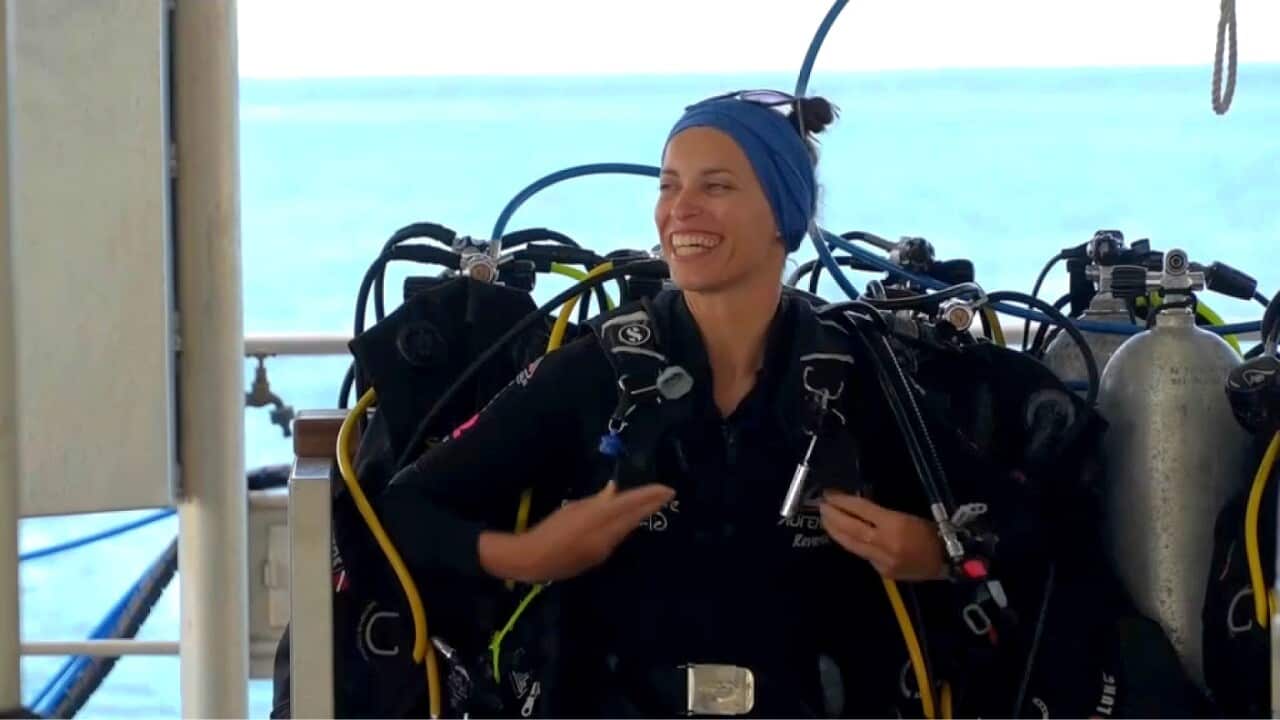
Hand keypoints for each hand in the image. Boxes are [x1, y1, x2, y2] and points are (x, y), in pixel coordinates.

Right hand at [479, 481, 674, 583]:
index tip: (666, 488)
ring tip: (655, 503)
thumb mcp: (573, 509)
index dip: (648, 496)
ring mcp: (606, 548)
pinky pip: (618, 537)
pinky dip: (627, 525)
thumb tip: (613, 490)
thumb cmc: (549, 529)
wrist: (535, 560)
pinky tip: (632, 519)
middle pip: (634, 517)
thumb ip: (596, 501)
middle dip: (652, 505)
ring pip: (628, 528)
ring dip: (641, 515)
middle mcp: (606, 535)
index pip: (629, 504)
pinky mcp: (601, 557)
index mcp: (597, 519)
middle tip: (669, 493)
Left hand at [819, 490, 946, 580]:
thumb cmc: (933, 531)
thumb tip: (857, 507)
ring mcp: (882, 560)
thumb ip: (881, 513)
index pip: (860, 510)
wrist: (949, 559)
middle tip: (821, 506)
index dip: (842, 501)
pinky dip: (851, 544)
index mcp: (894, 524)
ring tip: (825, 520)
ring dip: (835, 531)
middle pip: (850, 528)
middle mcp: (885, 543)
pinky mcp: (883, 572)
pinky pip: (863, 555)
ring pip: (851, 545)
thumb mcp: (908, 514)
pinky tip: (844, 537)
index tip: (829, 495)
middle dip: (832, 517)